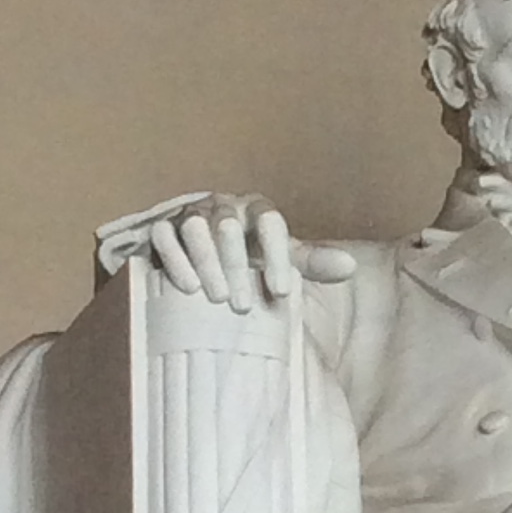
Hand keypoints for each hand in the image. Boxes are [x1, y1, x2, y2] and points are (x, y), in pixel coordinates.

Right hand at [149, 194, 356, 310]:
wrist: (200, 250)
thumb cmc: (248, 256)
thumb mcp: (280, 258)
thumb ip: (312, 262)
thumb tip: (350, 267)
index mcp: (255, 210)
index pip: (270, 222)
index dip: (277, 255)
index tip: (280, 291)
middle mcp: (223, 206)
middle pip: (229, 227)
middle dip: (236, 266)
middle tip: (242, 306)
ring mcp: (190, 214)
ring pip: (195, 227)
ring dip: (206, 262)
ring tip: (215, 298)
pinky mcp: (161, 227)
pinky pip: (164, 235)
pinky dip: (175, 260)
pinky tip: (187, 286)